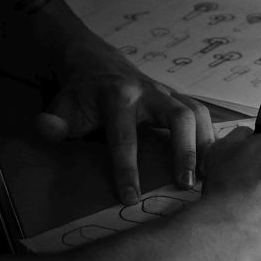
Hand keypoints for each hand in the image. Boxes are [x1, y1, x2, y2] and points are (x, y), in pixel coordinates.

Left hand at [36, 41, 213, 204]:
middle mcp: (148, 92)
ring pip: (197, 112)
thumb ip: (54, 122)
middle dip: (184, 150)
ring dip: (205, 144)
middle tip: (185, 185)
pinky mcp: (177, 100)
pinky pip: (202, 116)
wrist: (97, 62)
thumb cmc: (81, 93)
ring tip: (207, 177)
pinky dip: (210, 138)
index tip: (130, 198)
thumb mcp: (62, 106)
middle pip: (178, 115)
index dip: (127, 168)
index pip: (124, 135)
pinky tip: (213, 164)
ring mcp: (167, 94)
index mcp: (117, 96)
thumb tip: (47, 131)